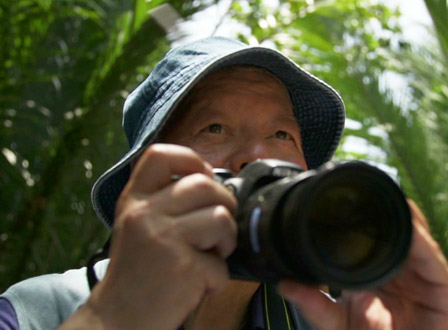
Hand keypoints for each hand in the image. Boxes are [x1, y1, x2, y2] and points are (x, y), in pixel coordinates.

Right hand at [62, 144, 237, 328]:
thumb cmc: (137, 271)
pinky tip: (198, 286)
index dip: (191, 159)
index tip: (204, 176)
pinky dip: (217, 279)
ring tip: (212, 256)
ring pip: (222, 218)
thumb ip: (164, 200)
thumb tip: (212, 179)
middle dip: (225, 204)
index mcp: (134, 201)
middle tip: (219, 228)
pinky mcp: (183, 267)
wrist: (118, 319)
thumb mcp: (137, 225)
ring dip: (227, 240)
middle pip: (205, 185)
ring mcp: (163, 239)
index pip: (161, 155)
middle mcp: (145, 214)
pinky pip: (222, 264)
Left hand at [279, 200, 447, 329]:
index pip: (371, 239)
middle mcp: (401, 272)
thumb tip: (284, 284)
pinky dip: (420, 241)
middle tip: (362, 191)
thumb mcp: (337, 323)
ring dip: (402, 218)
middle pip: (395, 233)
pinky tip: (407, 226)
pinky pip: (432, 260)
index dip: (359, 220)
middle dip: (382, 211)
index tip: (338, 202)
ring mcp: (422, 279)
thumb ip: (314, 305)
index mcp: (377, 275)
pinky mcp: (443, 289)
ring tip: (384, 197)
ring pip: (416, 239)